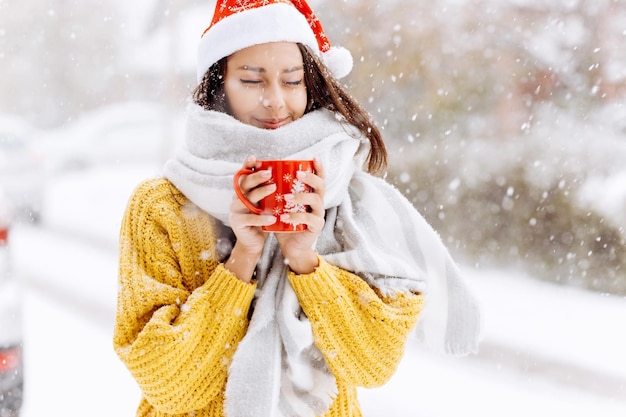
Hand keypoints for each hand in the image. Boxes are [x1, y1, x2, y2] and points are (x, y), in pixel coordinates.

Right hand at [227, 156, 276, 280]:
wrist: (253, 243)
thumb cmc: (262, 220)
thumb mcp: (265, 203)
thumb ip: (269, 191)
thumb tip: (285, 175)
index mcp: (242, 192)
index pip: (243, 176)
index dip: (247, 166)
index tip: (255, 158)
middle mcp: (236, 198)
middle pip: (244, 184)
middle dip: (256, 177)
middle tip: (269, 172)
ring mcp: (235, 211)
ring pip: (246, 199)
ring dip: (260, 192)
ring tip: (274, 188)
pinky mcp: (237, 223)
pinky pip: (250, 219)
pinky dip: (262, 218)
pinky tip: (273, 217)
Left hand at [275, 157, 324, 273]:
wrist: (291, 247)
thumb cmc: (284, 224)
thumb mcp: (279, 206)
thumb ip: (275, 193)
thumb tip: (259, 174)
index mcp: (311, 195)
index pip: (318, 178)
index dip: (318, 168)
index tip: (314, 157)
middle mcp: (318, 203)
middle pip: (321, 186)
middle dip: (310, 178)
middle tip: (297, 174)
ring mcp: (319, 215)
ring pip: (316, 201)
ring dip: (301, 196)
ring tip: (286, 197)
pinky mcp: (316, 227)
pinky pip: (308, 219)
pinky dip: (296, 217)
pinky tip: (284, 217)